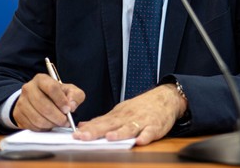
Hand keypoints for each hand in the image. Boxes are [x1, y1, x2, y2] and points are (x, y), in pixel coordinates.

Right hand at [13, 73, 84, 130]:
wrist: (38, 99)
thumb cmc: (56, 94)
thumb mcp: (69, 91)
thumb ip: (75, 96)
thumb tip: (71, 106)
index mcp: (41, 79)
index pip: (52, 88)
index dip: (61, 101)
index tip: (68, 110)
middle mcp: (29, 88)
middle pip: (44, 105)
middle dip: (57, 116)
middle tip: (66, 121)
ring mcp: (21, 102)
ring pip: (37, 118)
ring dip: (51, 124)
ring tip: (59, 123)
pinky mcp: (18, 114)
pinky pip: (32, 125)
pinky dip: (43, 128)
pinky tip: (50, 124)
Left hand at [72, 83, 186, 145]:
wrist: (165, 98)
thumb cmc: (141, 107)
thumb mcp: (120, 111)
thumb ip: (102, 120)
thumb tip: (82, 126)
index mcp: (118, 115)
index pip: (100, 122)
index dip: (88, 129)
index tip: (75, 135)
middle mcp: (128, 117)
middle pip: (110, 125)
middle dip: (96, 131)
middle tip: (83, 137)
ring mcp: (142, 121)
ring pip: (129, 128)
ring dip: (120, 133)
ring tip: (109, 137)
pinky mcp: (156, 126)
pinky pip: (150, 132)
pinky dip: (146, 136)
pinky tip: (140, 141)